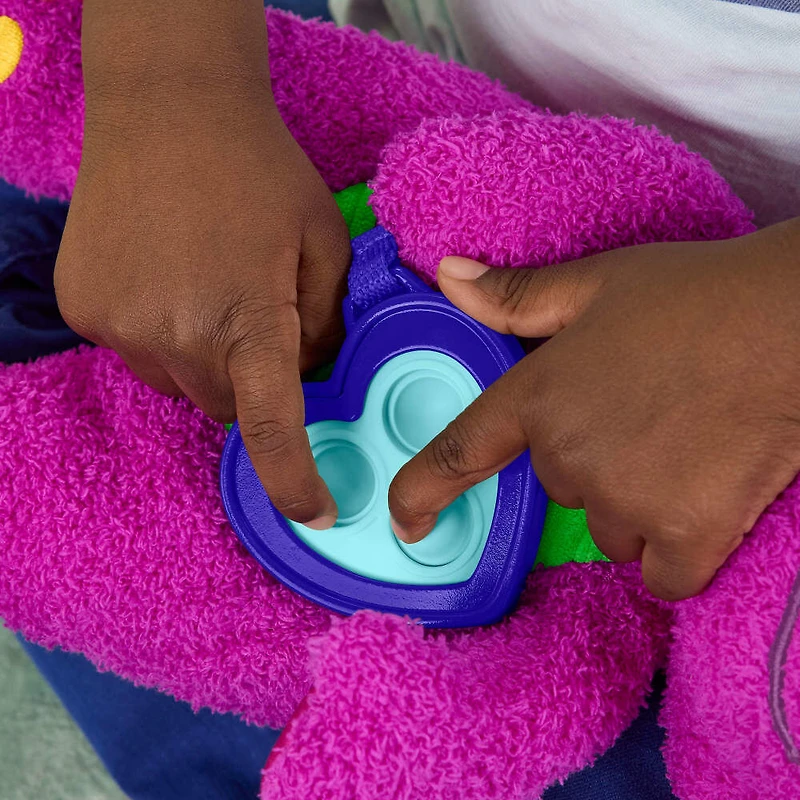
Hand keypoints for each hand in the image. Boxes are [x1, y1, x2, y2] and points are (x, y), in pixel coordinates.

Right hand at [56, 0, 350, 526]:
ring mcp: (119, 326)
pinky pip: (138, 353)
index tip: (315, 513)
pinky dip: (161, 336)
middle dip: (251, 386)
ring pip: (180, 385)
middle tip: (259, 326)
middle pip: (225, 407)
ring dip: (204, 362)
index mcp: (247, 318)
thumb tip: (310, 376)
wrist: (168, 107)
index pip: (273, 426)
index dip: (294, 481)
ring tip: (210, 289)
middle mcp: (174, 334)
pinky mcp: (85, 309)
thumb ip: (327, 324)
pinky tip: (171, 280)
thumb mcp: (325, 243)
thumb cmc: (260, 170)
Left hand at [389, 220, 799, 599]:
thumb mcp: (597, 284)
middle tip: (648, 417)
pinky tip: (706, 501)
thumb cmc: (696, 297)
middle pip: (563, 488)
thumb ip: (514, 295)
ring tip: (686, 450)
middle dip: (595, 463)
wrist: (792, 326)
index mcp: (539, 397)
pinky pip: (662, 573)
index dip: (421, 492)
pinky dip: (678, 550)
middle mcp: (569, 457)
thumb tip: (446, 276)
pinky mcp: (686, 537)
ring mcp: (627, 502)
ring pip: (612, 530)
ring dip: (637, 506)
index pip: (460, 452)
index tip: (405, 524)